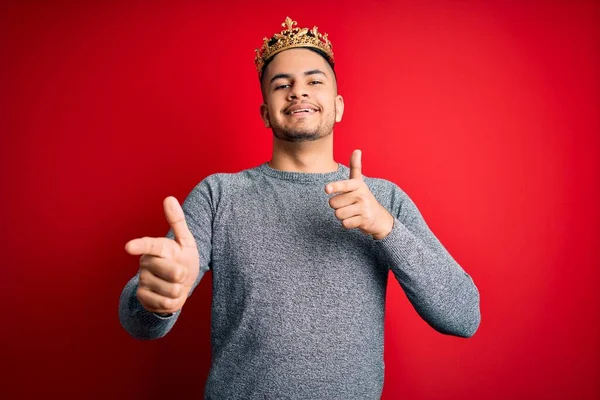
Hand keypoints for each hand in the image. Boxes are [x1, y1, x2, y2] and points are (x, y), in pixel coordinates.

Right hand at [125, 196, 199, 314]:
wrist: (178, 285)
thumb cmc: (182, 258)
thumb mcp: (185, 241)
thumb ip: (177, 221)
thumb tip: (169, 198)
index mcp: (157, 247)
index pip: (149, 246)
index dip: (140, 246)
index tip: (129, 247)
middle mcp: (146, 262)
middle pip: (173, 272)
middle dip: (183, 275)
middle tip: (181, 273)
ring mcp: (143, 280)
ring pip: (171, 290)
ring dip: (178, 290)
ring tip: (174, 284)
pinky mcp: (142, 296)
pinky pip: (165, 304)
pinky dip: (173, 302)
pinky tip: (168, 296)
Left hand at [325, 149, 393, 239]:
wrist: (379, 217)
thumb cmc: (363, 197)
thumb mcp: (359, 182)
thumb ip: (355, 167)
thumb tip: (357, 150)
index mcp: (357, 185)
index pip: (343, 185)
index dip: (334, 187)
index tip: (327, 189)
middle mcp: (361, 195)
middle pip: (333, 203)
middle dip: (337, 206)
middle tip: (348, 205)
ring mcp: (364, 208)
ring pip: (338, 214)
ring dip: (341, 215)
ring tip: (351, 212)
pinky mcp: (364, 220)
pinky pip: (344, 224)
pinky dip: (347, 223)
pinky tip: (354, 219)